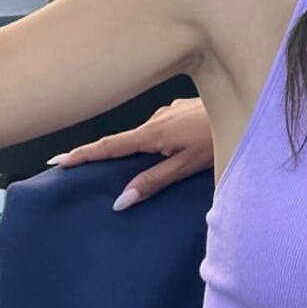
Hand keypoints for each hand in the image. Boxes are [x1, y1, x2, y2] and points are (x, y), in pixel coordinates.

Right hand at [47, 96, 213, 209]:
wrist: (248, 106)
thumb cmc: (218, 138)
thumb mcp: (186, 166)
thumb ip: (153, 182)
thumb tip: (120, 201)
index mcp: (152, 133)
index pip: (108, 146)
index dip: (82, 154)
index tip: (58, 161)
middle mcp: (156, 117)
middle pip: (125, 140)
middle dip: (110, 154)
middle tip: (88, 168)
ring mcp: (169, 109)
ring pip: (146, 133)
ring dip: (141, 147)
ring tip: (140, 165)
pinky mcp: (182, 107)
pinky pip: (161, 126)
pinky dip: (157, 138)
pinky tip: (171, 148)